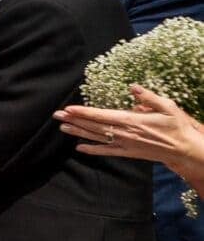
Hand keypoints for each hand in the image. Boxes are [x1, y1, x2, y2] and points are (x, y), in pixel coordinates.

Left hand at [57, 85, 203, 179]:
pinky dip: (92, 150)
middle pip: (94, 126)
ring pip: (96, 138)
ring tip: (62, 127)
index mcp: (132, 120)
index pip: (102, 115)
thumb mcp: (167, 106)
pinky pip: (106, 151)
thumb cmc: (176, 126)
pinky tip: (79, 148)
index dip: (83, 113)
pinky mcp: (128, 152)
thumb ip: (148, 97)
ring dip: (78, 132)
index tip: (68, 109)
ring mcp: (125, 144)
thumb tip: (133, 87)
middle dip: (74, 120)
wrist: (184, 150)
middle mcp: (125, 133)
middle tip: (56, 116)